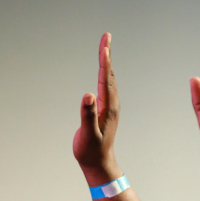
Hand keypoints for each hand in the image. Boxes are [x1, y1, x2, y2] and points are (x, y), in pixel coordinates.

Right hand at [73, 32, 122, 183]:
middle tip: (106, 36)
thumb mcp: (88, 134)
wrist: (98, 164)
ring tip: (104, 48)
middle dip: (106, 55)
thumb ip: (88, 115)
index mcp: (109, 107)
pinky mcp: (105, 111)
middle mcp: (112, 104)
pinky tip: (102, 71)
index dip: (104, 60)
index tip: (105, 44)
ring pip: (108, 80)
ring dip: (106, 63)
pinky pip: (105, 87)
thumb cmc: (91, 151)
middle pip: (109, 75)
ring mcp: (109, 107)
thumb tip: (88, 95)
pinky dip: (103, 75)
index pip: (106, 79)